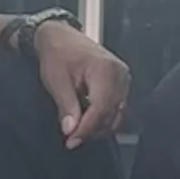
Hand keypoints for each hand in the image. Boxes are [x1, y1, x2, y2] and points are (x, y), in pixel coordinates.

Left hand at [31, 18, 129, 144]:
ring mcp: (123, 79)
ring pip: (116, 114)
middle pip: (111, 114)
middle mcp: (120, 74)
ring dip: (97, 127)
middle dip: (91, 130)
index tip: (71, 141)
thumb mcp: (56, 80)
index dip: (86, 128)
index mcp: (105, 69)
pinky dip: (102, 118)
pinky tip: (85, 121)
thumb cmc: (58, 53)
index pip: (101, 108)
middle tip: (71, 140)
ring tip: (76, 131)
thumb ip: (66, 106)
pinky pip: (116, 108)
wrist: (61, 37)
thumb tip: (71, 130)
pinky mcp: (121, 84)